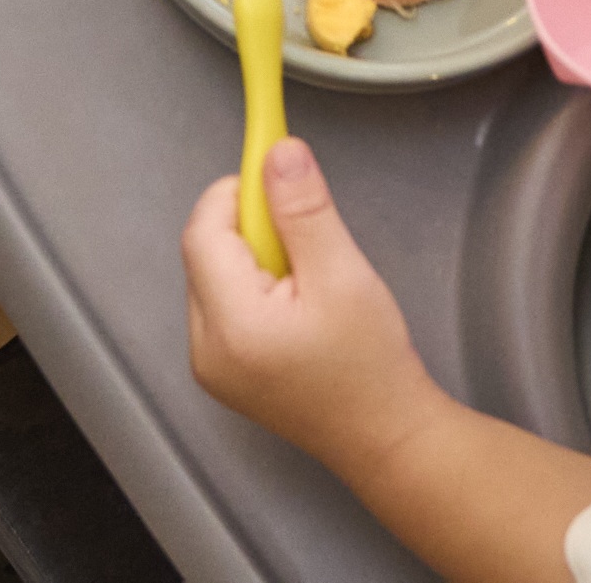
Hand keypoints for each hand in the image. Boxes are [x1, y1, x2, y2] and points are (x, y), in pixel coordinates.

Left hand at [180, 136, 441, 454]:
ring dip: (254, 260)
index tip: (278, 177)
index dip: (237, 193)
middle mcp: (205, 348)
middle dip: (251, 230)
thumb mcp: (343, 275)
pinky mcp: (225, 374)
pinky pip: (223, 306)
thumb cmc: (371, 365)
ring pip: (214, 276)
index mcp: (229, 325)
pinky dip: (254, 289)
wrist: (387, 438)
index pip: (203, 230)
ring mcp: (211, 367)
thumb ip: (304, 210)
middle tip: (308, 242)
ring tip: (308, 283)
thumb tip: (278, 153)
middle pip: (205, 252)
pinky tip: (298, 308)